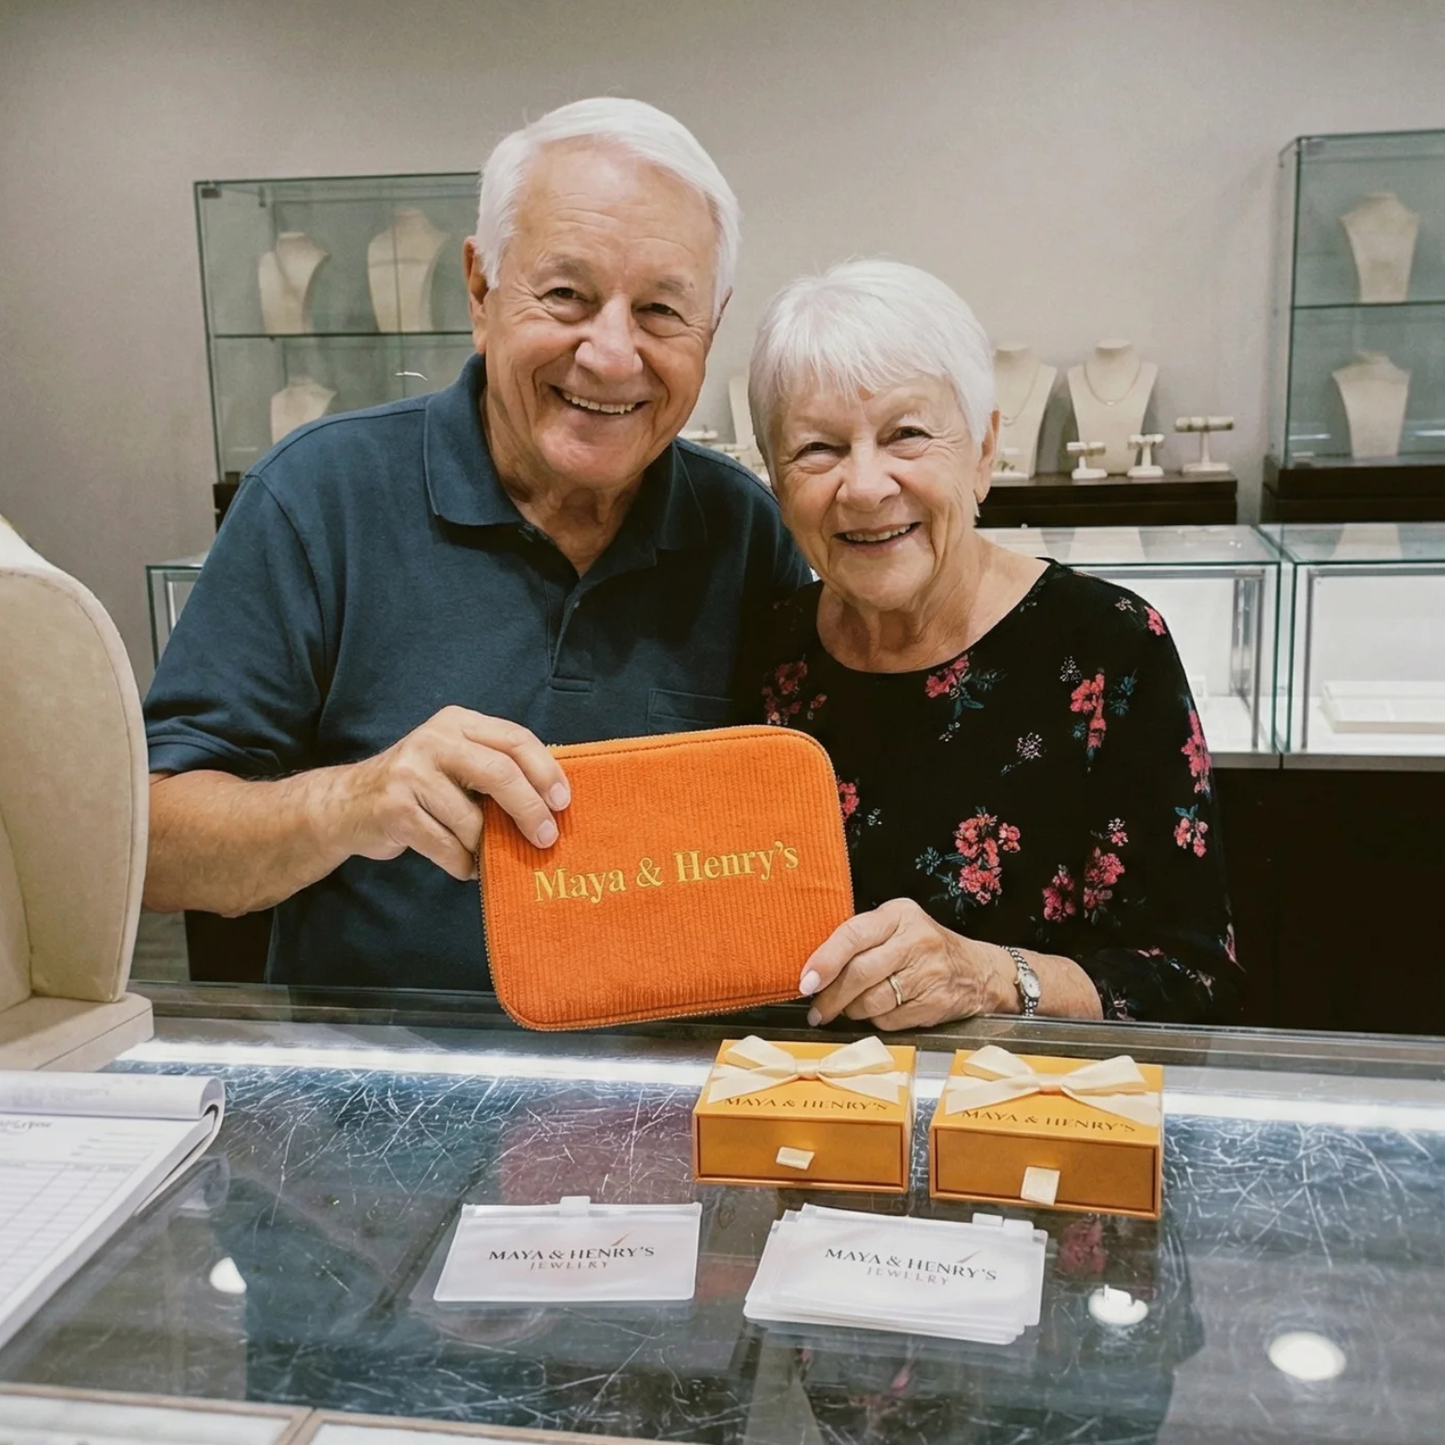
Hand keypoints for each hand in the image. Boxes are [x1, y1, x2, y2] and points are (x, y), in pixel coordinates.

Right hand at [333, 707, 568, 880]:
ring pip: (472, 820)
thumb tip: (553, 801)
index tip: (563, 802)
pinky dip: (462, 864)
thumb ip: (496, 768)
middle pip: (500, 773)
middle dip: (530, 809)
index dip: (546, 771)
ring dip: (486, 847)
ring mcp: (410, 773)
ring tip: (486, 855)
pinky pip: (446, 847)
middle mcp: (434, 740)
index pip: (515, 739)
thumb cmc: (418, 787)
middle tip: (547, 837)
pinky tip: (464, 866)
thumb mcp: (456, 762)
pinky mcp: (393, 809)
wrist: (346, 804)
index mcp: (458, 722)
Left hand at [799, 898, 1011, 1029]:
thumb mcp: (895, 927)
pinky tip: (879, 1012)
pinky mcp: (935, 1003)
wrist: (977, 971)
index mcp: (899, 915)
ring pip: (871, 1002)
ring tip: (849, 1008)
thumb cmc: (923, 947)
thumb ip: (860, 940)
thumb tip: (814, 972)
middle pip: (860, 974)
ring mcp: (928, 974)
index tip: (806, 982)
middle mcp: (915, 941)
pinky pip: (889, 1020)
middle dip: (830, 997)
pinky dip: (877, 1020)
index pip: (853, 935)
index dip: (825, 961)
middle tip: (816, 1010)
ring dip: (852, 1011)